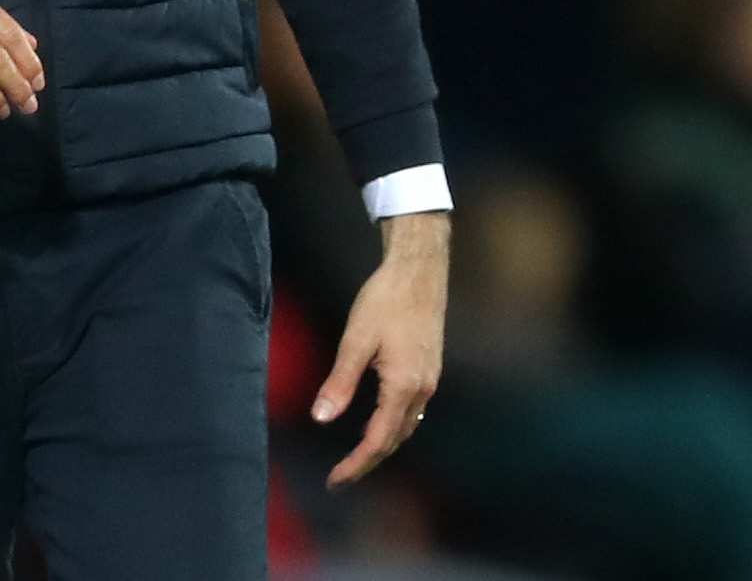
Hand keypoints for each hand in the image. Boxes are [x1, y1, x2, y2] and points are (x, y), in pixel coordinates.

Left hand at [313, 210, 448, 488]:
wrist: (419, 270)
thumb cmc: (385, 300)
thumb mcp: (356, 340)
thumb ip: (340, 382)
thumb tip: (321, 418)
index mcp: (402, 386)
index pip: (377, 440)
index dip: (355, 465)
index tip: (334, 481)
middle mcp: (421, 390)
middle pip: (394, 440)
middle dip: (367, 461)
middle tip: (340, 478)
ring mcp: (429, 380)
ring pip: (405, 427)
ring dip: (381, 445)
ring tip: (355, 457)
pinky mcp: (429, 369)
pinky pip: (411, 411)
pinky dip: (392, 426)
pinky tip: (376, 421)